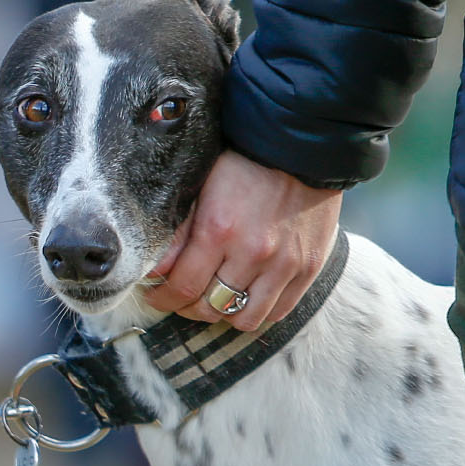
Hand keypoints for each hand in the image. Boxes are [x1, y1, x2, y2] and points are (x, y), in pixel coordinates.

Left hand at [142, 151, 342, 331]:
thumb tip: (155, 271)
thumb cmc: (243, 162)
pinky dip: (258, 310)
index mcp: (219, 230)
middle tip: (182, 296)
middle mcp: (253, 253)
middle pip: (210, 308)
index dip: (163, 299)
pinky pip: (279, 311)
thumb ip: (177, 231)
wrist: (301, 146)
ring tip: (215, 298)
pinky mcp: (309, 268)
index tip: (157, 295)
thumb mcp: (199, 186)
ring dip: (225, 313)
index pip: (182, 287)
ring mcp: (285, 264)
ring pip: (245, 319)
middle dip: (188, 307)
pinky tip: (246, 295)